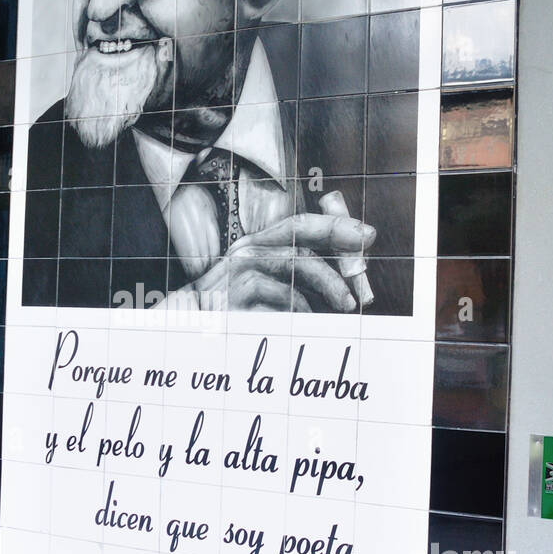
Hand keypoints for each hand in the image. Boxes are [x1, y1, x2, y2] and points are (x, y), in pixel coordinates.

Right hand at [191, 212, 376, 311]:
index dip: (334, 227)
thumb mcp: (261, 283)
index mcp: (255, 245)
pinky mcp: (234, 307)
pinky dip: (297, 322)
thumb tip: (344, 276)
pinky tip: (301, 328)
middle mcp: (245, 255)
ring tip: (340, 312)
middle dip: (335, 274)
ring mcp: (237, 280)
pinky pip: (279, 313)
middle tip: (354, 297)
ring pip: (293, 284)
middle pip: (300, 252)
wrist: (185, 327)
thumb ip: (294, 274)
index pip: (298, 225)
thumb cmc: (230, 308)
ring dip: (323, 298)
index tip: (367, 235)